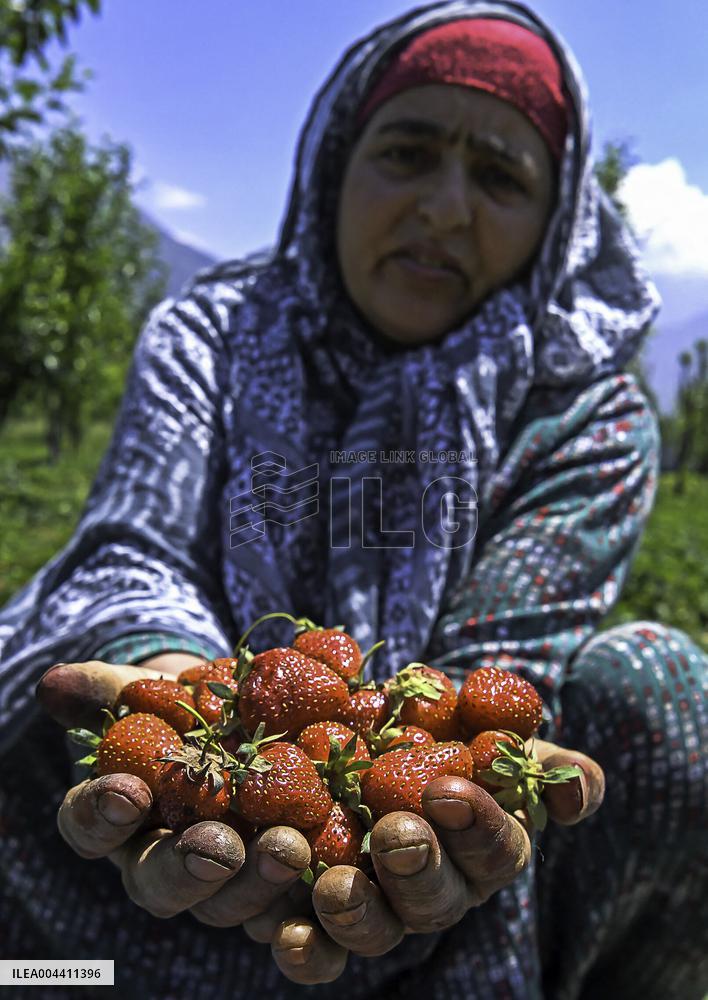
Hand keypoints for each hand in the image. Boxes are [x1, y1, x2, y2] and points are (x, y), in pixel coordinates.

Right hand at [38, 661, 312, 928]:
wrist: (249, 716)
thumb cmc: (187, 705)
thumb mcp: (152, 689)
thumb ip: (109, 688)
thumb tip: (57, 682)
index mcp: (120, 818)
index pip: (91, 826)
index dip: (101, 814)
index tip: (126, 790)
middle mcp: (165, 860)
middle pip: (162, 883)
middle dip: (191, 867)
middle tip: (221, 844)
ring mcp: (224, 879)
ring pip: (228, 903)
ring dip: (256, 883)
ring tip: (287, 846)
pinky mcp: (280, 882)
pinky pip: (289, 909)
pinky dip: (308, 901)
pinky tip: (330, 877)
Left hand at [271, 739, 604, 984]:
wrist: (372, 732)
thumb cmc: (445, 731)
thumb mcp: (495, 729)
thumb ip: (542, 759)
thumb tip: (576, 792)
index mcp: (482, 847)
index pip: (494, 848)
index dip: (477, 825)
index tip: (449, 790)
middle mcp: (435, 889)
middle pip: (436, 900)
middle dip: (418, 869)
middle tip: (396, 832)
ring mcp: (378, 908)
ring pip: (377, 932)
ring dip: (358, 914)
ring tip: (335, 885)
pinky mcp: (319, 916)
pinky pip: (317, 952)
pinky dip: (305, 948)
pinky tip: (286, 930)